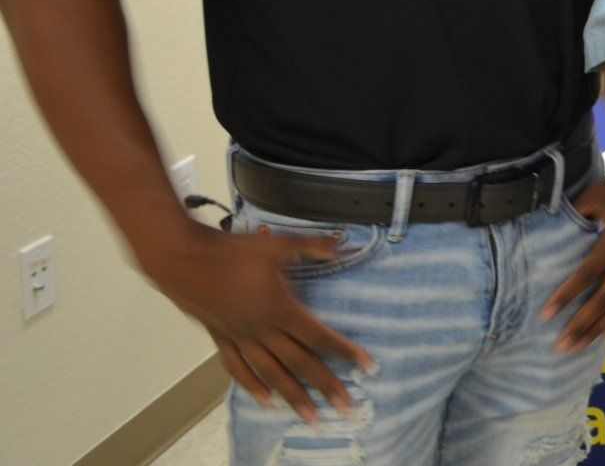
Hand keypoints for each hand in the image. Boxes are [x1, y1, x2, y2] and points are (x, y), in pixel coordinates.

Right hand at [139, 221, 371, 422]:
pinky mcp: (221, 338)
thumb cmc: (230, 251)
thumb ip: (311, 245)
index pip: (318, 336)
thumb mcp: (276, 243)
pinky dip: (252, 386)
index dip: (344, 351)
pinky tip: (265, 402)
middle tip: (346, 407)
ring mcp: (240, 338)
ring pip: (271, 373)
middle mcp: (262, 330)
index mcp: (279, 310)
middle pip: (300, 363)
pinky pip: (238, 368)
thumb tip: (340, 244)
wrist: (183, 260)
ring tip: (309, 417)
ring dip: (292, 396)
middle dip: (325, 386)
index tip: (367, 366)